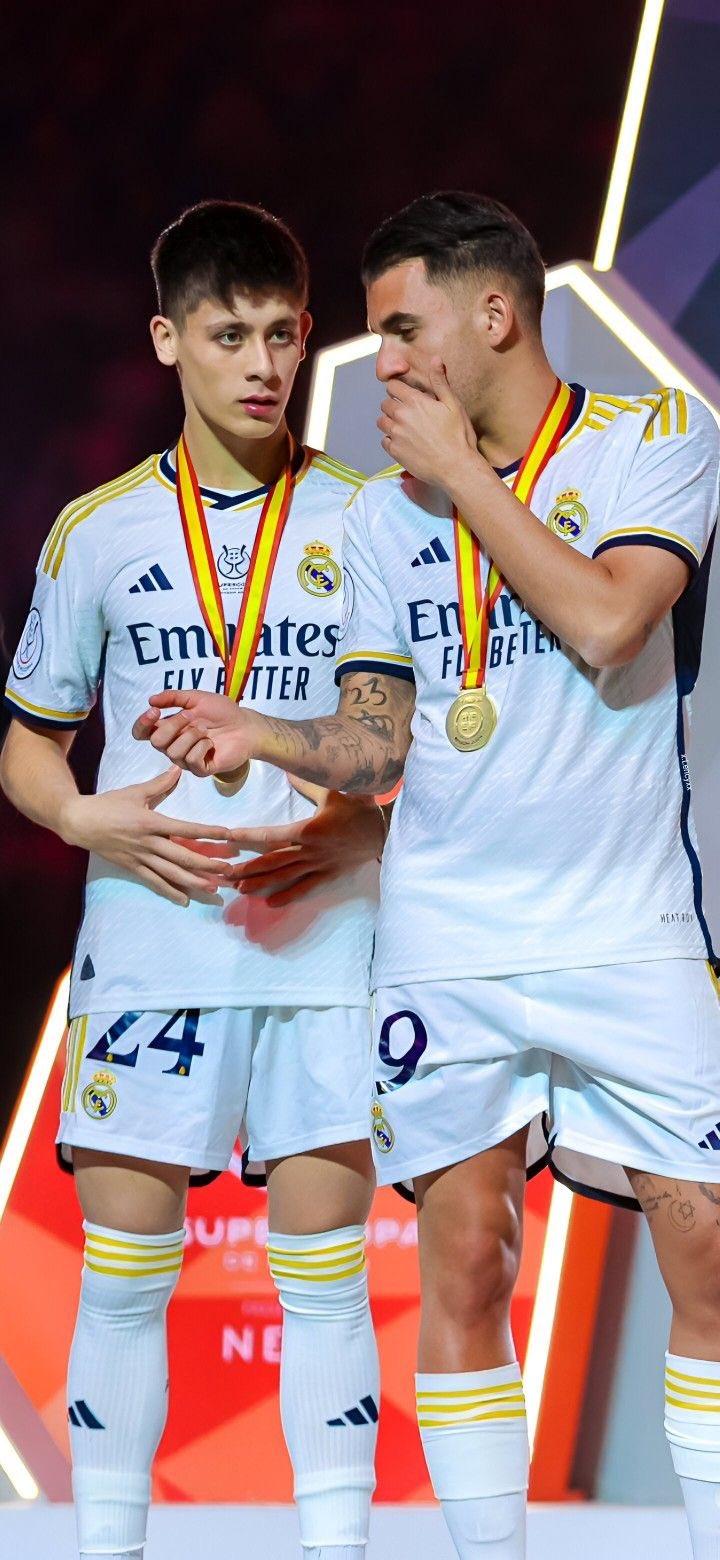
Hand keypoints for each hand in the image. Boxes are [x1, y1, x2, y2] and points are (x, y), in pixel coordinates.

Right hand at [59, 768, 235, 906]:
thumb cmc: (107, 804)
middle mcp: (148, 843)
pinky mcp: (132, 867)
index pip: (186, 828)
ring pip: (171, 873)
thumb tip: (178, 770)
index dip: (208, 832)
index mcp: (151, 822)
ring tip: (213, 888)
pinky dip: (170, 891)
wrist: (79, 822)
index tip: (228, 835)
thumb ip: (159, 784)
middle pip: (183, 856)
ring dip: (193, 882)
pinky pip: (154, 882)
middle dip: (207, 864)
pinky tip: (185, 900)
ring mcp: (140, 858)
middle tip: (228, 869)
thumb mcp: (134, 792)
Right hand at [132, 690, 261, 777]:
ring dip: (191, 735)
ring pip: (173, 752)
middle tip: (192, 717)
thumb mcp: (197, 698)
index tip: (154, 711)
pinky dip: (201, 747)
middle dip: (173, 726)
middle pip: (156, 742)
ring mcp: (186, 759)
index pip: (142, 732)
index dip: (142, 724)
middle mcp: (174, 745)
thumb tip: (150, 699)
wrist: (246, 726)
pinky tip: (211, 743)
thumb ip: (173, 697)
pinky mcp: (200, 769)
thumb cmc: (223, 712)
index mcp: (169, 728)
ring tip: (205, 730)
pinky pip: (191, 760)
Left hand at [228, 790, 384, 906]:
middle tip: (225, 874)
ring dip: (262, 883)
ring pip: (285, 876)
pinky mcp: (329, 874)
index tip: (229, 838)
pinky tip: (271, 903)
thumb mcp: (333, 790)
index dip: (248, 837)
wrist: (385, 831)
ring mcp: (319, 865)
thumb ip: (307, 784)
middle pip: (272, 861)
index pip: (271, 835)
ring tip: (241, 889)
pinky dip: (289, 896)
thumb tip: (287, 772)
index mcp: (308, 830)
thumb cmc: (359, 808)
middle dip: (248, 868)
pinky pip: (306, 887)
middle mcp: (310, 850)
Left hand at [378, 359, 478, 488]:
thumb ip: (440, 382)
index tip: (405, 395)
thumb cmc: (458, 436)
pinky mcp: (395, 452)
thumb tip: (435, 359)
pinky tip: (403, 442)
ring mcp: (396, 435)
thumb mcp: (453, 405)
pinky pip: (384, 441)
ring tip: (404, 428)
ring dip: (390, 422)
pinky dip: (391, 440)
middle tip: (407, 413)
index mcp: (415, 401)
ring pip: (382, 422)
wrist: (456, 467)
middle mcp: (401, 416)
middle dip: (394, 405)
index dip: (398, 389)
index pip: (392, 387)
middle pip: (385, 404)